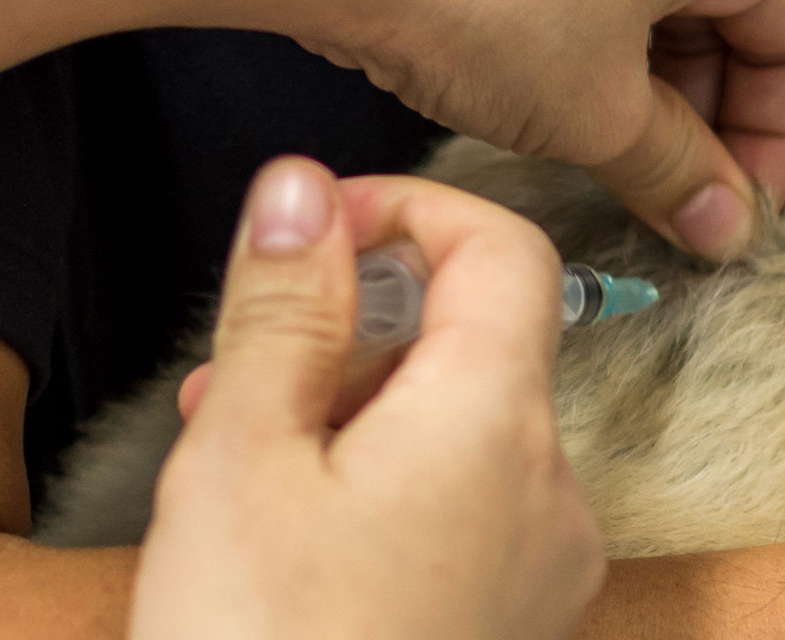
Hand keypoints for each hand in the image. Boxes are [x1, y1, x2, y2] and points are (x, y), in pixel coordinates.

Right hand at [130, 156, 604, 639]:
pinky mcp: (513, 624)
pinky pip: (464, 510)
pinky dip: (384, 487)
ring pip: (458, 429)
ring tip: (235, 461)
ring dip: (353, 412)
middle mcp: (550, 489)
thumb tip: (306, 188)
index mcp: (496, 424)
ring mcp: (543, 567)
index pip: (506, 247)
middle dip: (353, 332)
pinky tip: (288, 535)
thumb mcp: (242, 455)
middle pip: (475, 341)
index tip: (315, 225)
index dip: (411, 206)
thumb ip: (284, 306)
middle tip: (235, 371)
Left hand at [157, 0, 784, 262]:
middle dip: (709, 108)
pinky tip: (536, 81)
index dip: (778, 136)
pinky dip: (588, 21)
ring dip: (647, 71)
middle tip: (669, 192)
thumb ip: (679, 174)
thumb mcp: (595, 112)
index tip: (734, 209)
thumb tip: (726, 225)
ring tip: (596, 146)